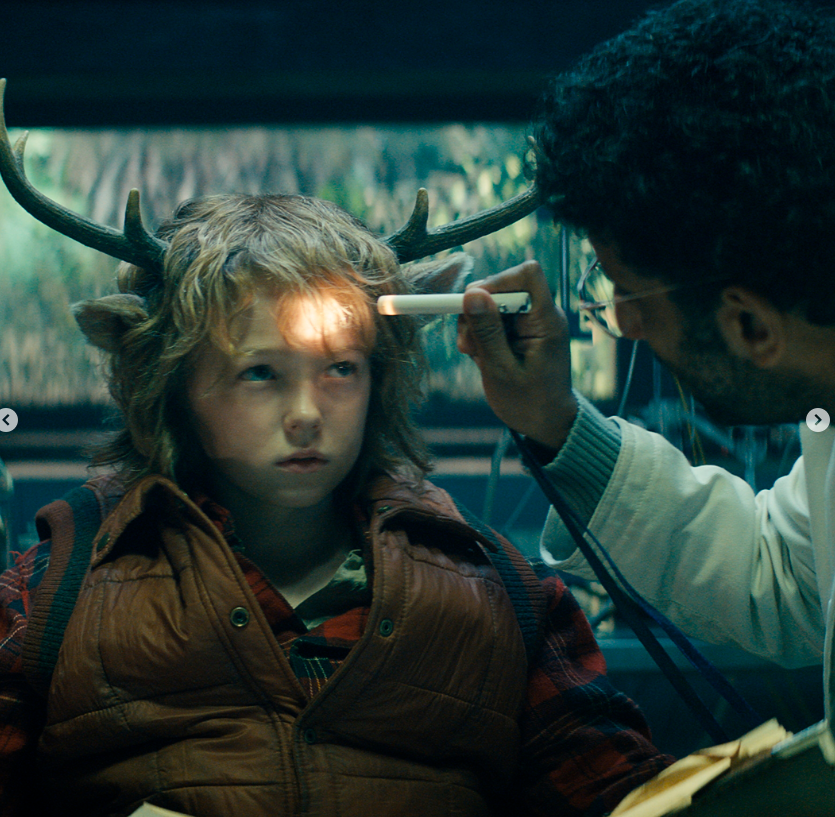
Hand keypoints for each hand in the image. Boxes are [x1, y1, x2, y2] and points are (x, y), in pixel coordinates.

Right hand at [456, 260, 577, 449]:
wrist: (544, 423)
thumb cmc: (529, 403)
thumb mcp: (501, 370)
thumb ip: (487, 331)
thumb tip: (472, 293)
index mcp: (545, 321)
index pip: (527, 274)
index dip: (497, 281)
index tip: (475, 307)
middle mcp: (539, 315)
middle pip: (502, 287)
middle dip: (477, 311)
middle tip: (468, 344)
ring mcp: (529, 323)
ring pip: (491, 304)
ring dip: (474, 327)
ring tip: (475, 355)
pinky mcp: (518, 332)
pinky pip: (491, 320)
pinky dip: (479, 336)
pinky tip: (481, 358)